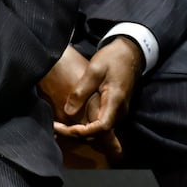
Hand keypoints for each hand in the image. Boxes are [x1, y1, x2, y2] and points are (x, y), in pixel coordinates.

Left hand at [40, 40, 142, 157]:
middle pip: (99, 133)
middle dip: (77, 133)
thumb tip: (68, 112)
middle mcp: (119, 111)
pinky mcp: (115, 109)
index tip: (64, 127)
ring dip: (81, 130)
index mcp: (115, 100)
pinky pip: (101, 123)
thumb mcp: (94, 69)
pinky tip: (73, 120)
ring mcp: (119, 111)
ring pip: (100, 130)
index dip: (83, 131)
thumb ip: (81, 91)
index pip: (101, 127)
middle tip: (56, 127)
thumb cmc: (112, 58)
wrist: (130, 53)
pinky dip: (87, 125)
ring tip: (61, 125)